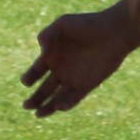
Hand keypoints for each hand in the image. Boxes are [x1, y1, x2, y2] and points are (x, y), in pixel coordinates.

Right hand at [20, 7, 139, 116]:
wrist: (114, 32)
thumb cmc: (87, 24)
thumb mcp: (63, 24)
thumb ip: (47, 35)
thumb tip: (42, 52)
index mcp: (52, 55)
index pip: (36, 71)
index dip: (29, 78)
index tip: (26, 82)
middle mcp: (61, 70)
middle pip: (44, 89)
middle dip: (35, 99)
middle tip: (26, 106)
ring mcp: (74, 79)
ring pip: (57, 98)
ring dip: (48, 107)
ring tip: (38, 114)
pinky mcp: (87, 85)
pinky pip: (74, 98)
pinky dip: (66, 104)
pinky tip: (59, 106)